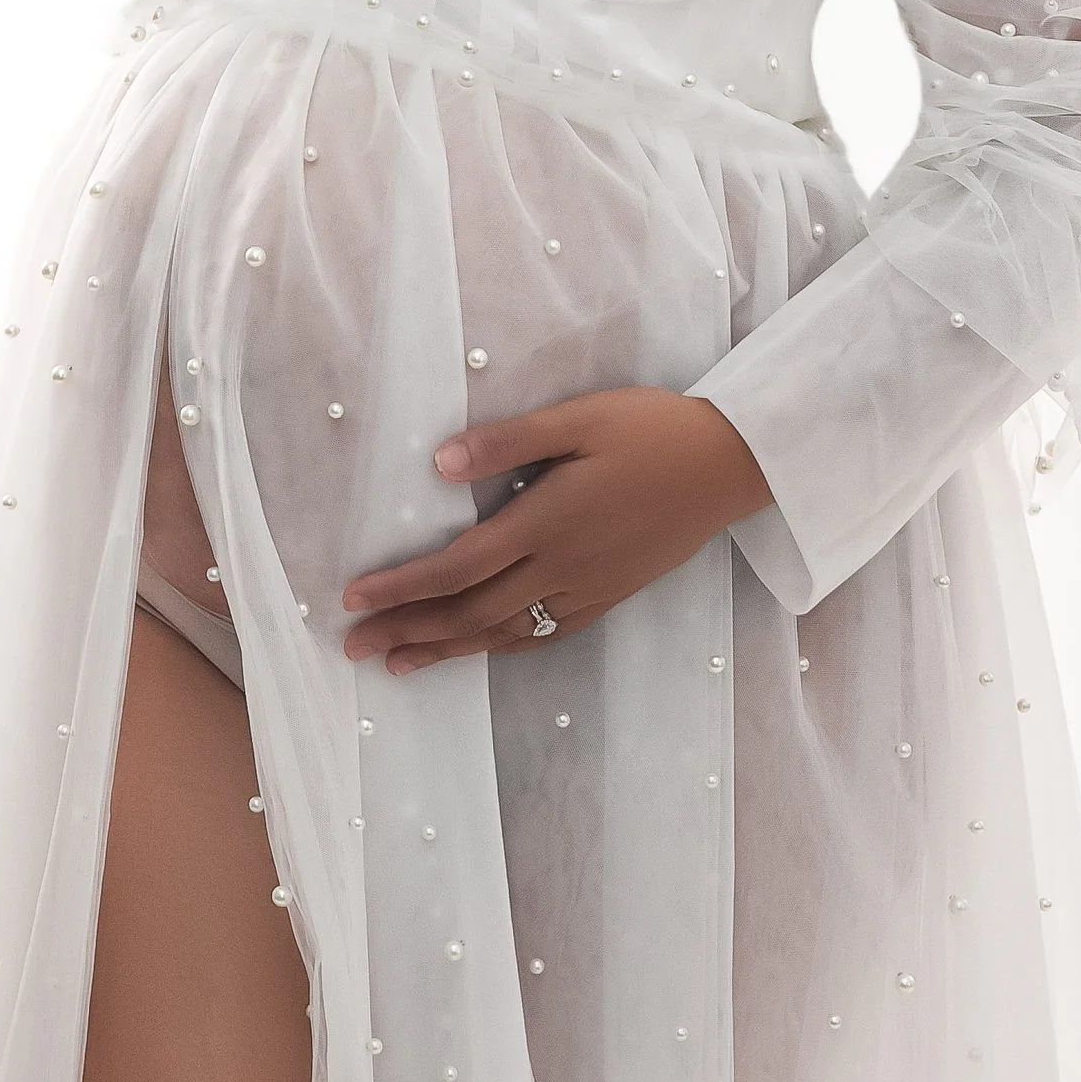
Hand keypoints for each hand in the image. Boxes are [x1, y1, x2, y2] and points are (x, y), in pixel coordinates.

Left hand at [340, 386, 774, 674]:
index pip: (458, 565)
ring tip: (397, 664)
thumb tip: (438, 464)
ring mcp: (587, 589)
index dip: (402, 585)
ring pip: (504, 632)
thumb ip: (507, 443)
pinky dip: (501, 647)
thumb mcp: (579, 418)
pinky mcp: (609, 596)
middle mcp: (562, 567)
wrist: (728, 465)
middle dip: (407, 630)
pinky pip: (544, 635)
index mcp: (548, 521)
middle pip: (470, 611)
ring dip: (445, 649)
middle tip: (352, 649)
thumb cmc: (650, 429)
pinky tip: (478, 650)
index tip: (353, 598)